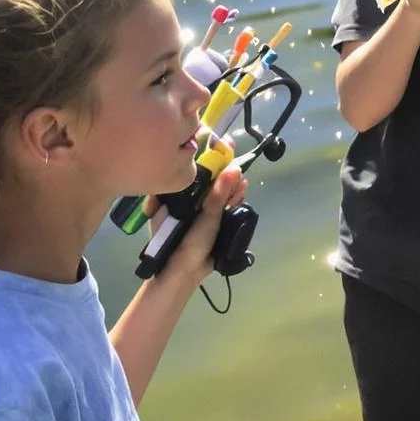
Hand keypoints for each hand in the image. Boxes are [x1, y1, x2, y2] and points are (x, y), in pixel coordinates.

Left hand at [156, 160, 246, 289]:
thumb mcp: (205, 215)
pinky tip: (241, 194)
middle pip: (209, 180)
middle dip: (226, 174)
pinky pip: (222, 205)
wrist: (183, 276)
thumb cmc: (185, 243)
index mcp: (177, 196)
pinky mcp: (209, 221)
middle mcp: (186, 200)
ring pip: (217, 192)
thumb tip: (234, 167)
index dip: (209, 157)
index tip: (224, 145)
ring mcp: (198, 211)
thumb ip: (220, 192)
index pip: (193, 169)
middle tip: (239, 167)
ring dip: (231, 187)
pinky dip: (232, 200)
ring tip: (242, 184)